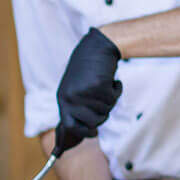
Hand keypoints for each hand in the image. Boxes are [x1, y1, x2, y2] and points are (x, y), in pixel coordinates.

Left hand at [54, 27, 122, 155]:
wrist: (97, 47)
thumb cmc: (88, 70)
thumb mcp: (76, 90)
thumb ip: (77, 108)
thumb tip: (86, 130)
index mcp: (63, 99)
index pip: (70, 125)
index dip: (84, 132)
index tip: (94, 133)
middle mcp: (70, 97)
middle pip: (93, 122)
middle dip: (103, 114)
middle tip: (105, 101)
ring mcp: (83, 92)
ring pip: (106, 110)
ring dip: (110, 99)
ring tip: (105, 85)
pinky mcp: (98, 85)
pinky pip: (114, 98)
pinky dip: (117, 89)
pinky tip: (112, 79)